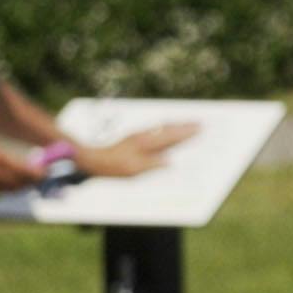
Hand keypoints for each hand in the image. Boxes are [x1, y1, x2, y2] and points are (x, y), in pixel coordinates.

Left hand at [74, 122, 198, 179]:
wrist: (92, 159)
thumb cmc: (112, 167)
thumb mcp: (134, 170)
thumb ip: (152, 165)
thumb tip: (169, 161)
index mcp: (145, 143)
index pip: (170, 136)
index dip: (186, 132)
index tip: (200, 127)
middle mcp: (143, 135)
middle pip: (168, 128)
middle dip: (184, 125)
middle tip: (199, 122)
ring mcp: (138, 135)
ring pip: (161, 127)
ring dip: (175, 125)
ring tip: (187, 123)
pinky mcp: (133, 138)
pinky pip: (154, 130)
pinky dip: (164, 129)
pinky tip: (166, 130)